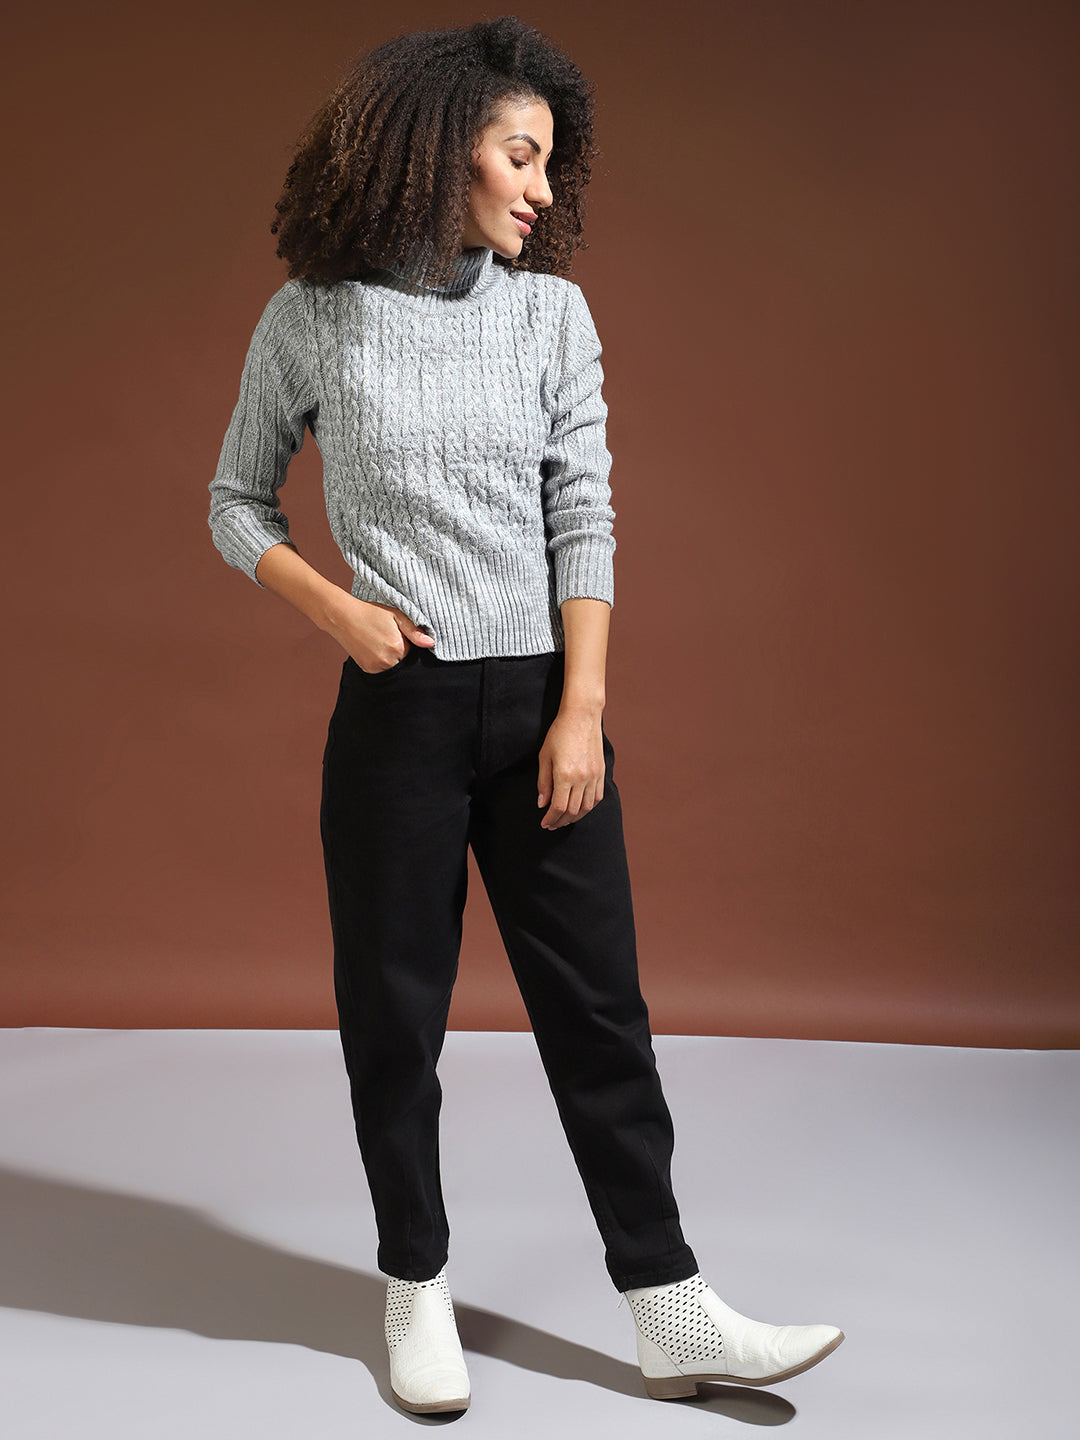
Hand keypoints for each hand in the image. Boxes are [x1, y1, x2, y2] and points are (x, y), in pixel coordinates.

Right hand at [323, 592, 435, 672]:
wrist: (343, 617)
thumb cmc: (370, 613)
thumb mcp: (396, 615)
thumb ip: (414, 630)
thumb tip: (430, 643)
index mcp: (398, 647)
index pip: (413, 652)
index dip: (407, 642)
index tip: (397, 633)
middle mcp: (388, 661)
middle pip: (404, 661)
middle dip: (400, 651)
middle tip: (386, 636)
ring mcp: (376, 667)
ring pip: (393, 666)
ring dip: (391, 657)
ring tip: (379, 641)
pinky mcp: (367, 670)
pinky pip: (382, 669)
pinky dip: (381, 661)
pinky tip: (373, 647)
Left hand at [537, 706, 604, 828]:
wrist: (582, 717)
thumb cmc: (559, 733)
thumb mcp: (544, 757)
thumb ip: (543, 783)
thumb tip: (542, 804)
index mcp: (564, 775)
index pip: (558, 807)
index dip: (551, 818)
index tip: (544, 823)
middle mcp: (581, 778)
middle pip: (572, 811)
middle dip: (561, 821)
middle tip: (552, 824)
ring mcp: (594, 776)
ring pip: (586, 807)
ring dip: (575, 817)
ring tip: (565, 819)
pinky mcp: (601, 772)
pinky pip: (597, 797)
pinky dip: (588, 807)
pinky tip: (580, 808)